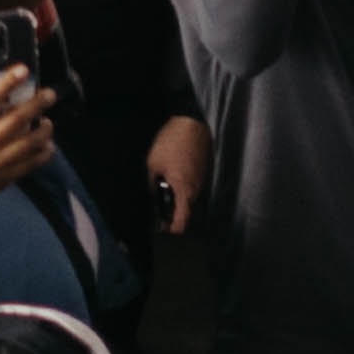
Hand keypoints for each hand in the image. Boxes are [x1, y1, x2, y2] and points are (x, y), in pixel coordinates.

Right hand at [0, 65, 58, 221]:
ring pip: (28, 142)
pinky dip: (43, 154)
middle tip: (49, 94)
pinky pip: (31, 164)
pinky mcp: (5, 179)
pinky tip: (48, 146)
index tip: (22, 71)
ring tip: (48, 122)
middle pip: (16, 119)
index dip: (7, 83)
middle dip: (36, 104)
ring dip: (44, 130)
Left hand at [147, 117, 214, 236]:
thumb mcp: (153, 164)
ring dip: (177, 197)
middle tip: (158, 208)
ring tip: (163, 188)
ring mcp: (202, 180)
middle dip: (172, 212)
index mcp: (185, 191)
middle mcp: (197, 189)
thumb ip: (152, 184)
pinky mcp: (203, 171)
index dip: (172, 229)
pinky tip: (173, 174)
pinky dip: (183, 185)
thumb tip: (151, 197)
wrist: (191, 123)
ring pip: (189, 197)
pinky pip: (192, 185)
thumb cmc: (171, 142)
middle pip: (186, 210)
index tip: (162, 230)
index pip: (182, 221)